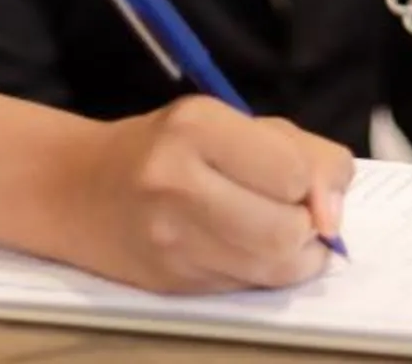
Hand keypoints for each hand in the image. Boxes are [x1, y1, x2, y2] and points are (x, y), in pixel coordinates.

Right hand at [55, 98, 352, 294]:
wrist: (76, 188)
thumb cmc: (168, 148)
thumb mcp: (233, 122)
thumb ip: (304, 154)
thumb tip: (335, 214)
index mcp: (196, 126)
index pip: (293, 173)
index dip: (310, 181)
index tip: (296, 178)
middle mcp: (176, 182)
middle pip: (286, 231)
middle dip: (306, 227)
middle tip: (291, 212)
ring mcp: (170, 240)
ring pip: (272, 268)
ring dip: (291, 255)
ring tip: (272, 230)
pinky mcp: (171, 284)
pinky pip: (247, 288)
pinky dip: (260, 272)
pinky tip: (239, 248)